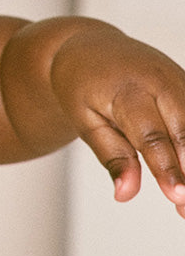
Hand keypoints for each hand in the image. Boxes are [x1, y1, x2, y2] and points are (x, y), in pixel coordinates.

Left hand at [50, 24, 184, 215]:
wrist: (88, 46)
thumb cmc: (82, 84)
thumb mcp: (84, 118)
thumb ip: (110, 155)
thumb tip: (125, 194)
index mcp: (126, 90)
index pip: (151, 135)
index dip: (167, 168)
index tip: (178, 197)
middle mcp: (159, 82)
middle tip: (184, 209)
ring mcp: (178, 81)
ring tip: (184, 205)